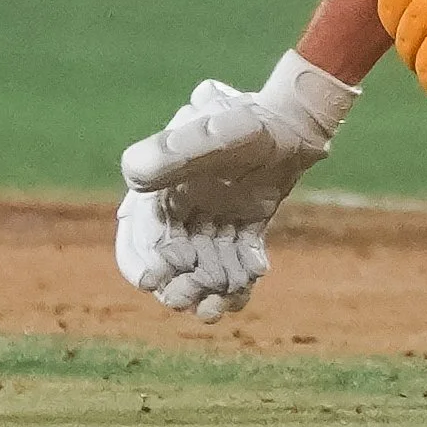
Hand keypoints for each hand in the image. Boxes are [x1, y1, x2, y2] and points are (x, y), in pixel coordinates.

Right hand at [116, 53, 355, 319]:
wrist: (295, 123)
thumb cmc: (250, 122)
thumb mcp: (214, 133)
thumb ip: (175, 152)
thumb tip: (131, 175)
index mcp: (163, 187)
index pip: (141, 234)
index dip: (147, 259)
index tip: (162, 275)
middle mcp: (183, 207)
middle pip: (168, 261)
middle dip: (176, 285)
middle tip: (194, 298)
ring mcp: (214, 219)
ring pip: (202, 267)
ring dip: (207, 290)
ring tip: (221, 304)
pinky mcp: (242, 227)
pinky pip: (234, 262)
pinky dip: (237, 281)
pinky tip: (245, 290)